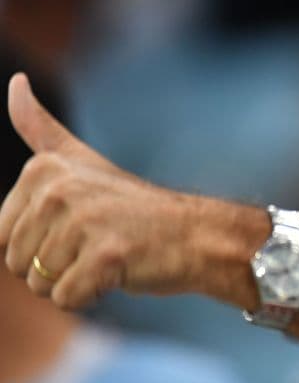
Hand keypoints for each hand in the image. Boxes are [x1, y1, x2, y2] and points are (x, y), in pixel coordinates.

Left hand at [1, 73, 201, 307]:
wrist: (195, 234)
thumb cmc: (135, 207)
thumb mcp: (83, 160)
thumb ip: (40, 127)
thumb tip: (14, 83)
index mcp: (44, 169)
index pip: (2, 237)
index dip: (39, 244)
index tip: (80, 226)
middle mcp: (58, 189)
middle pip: (17, 263)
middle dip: (54, 268)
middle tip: (97, 245)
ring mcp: (82, 222)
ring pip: (39, 285)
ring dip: (73, 283)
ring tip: (108, 258)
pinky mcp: (104, 256)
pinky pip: (66, 299)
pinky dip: (90, 298)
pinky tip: (117, 274)